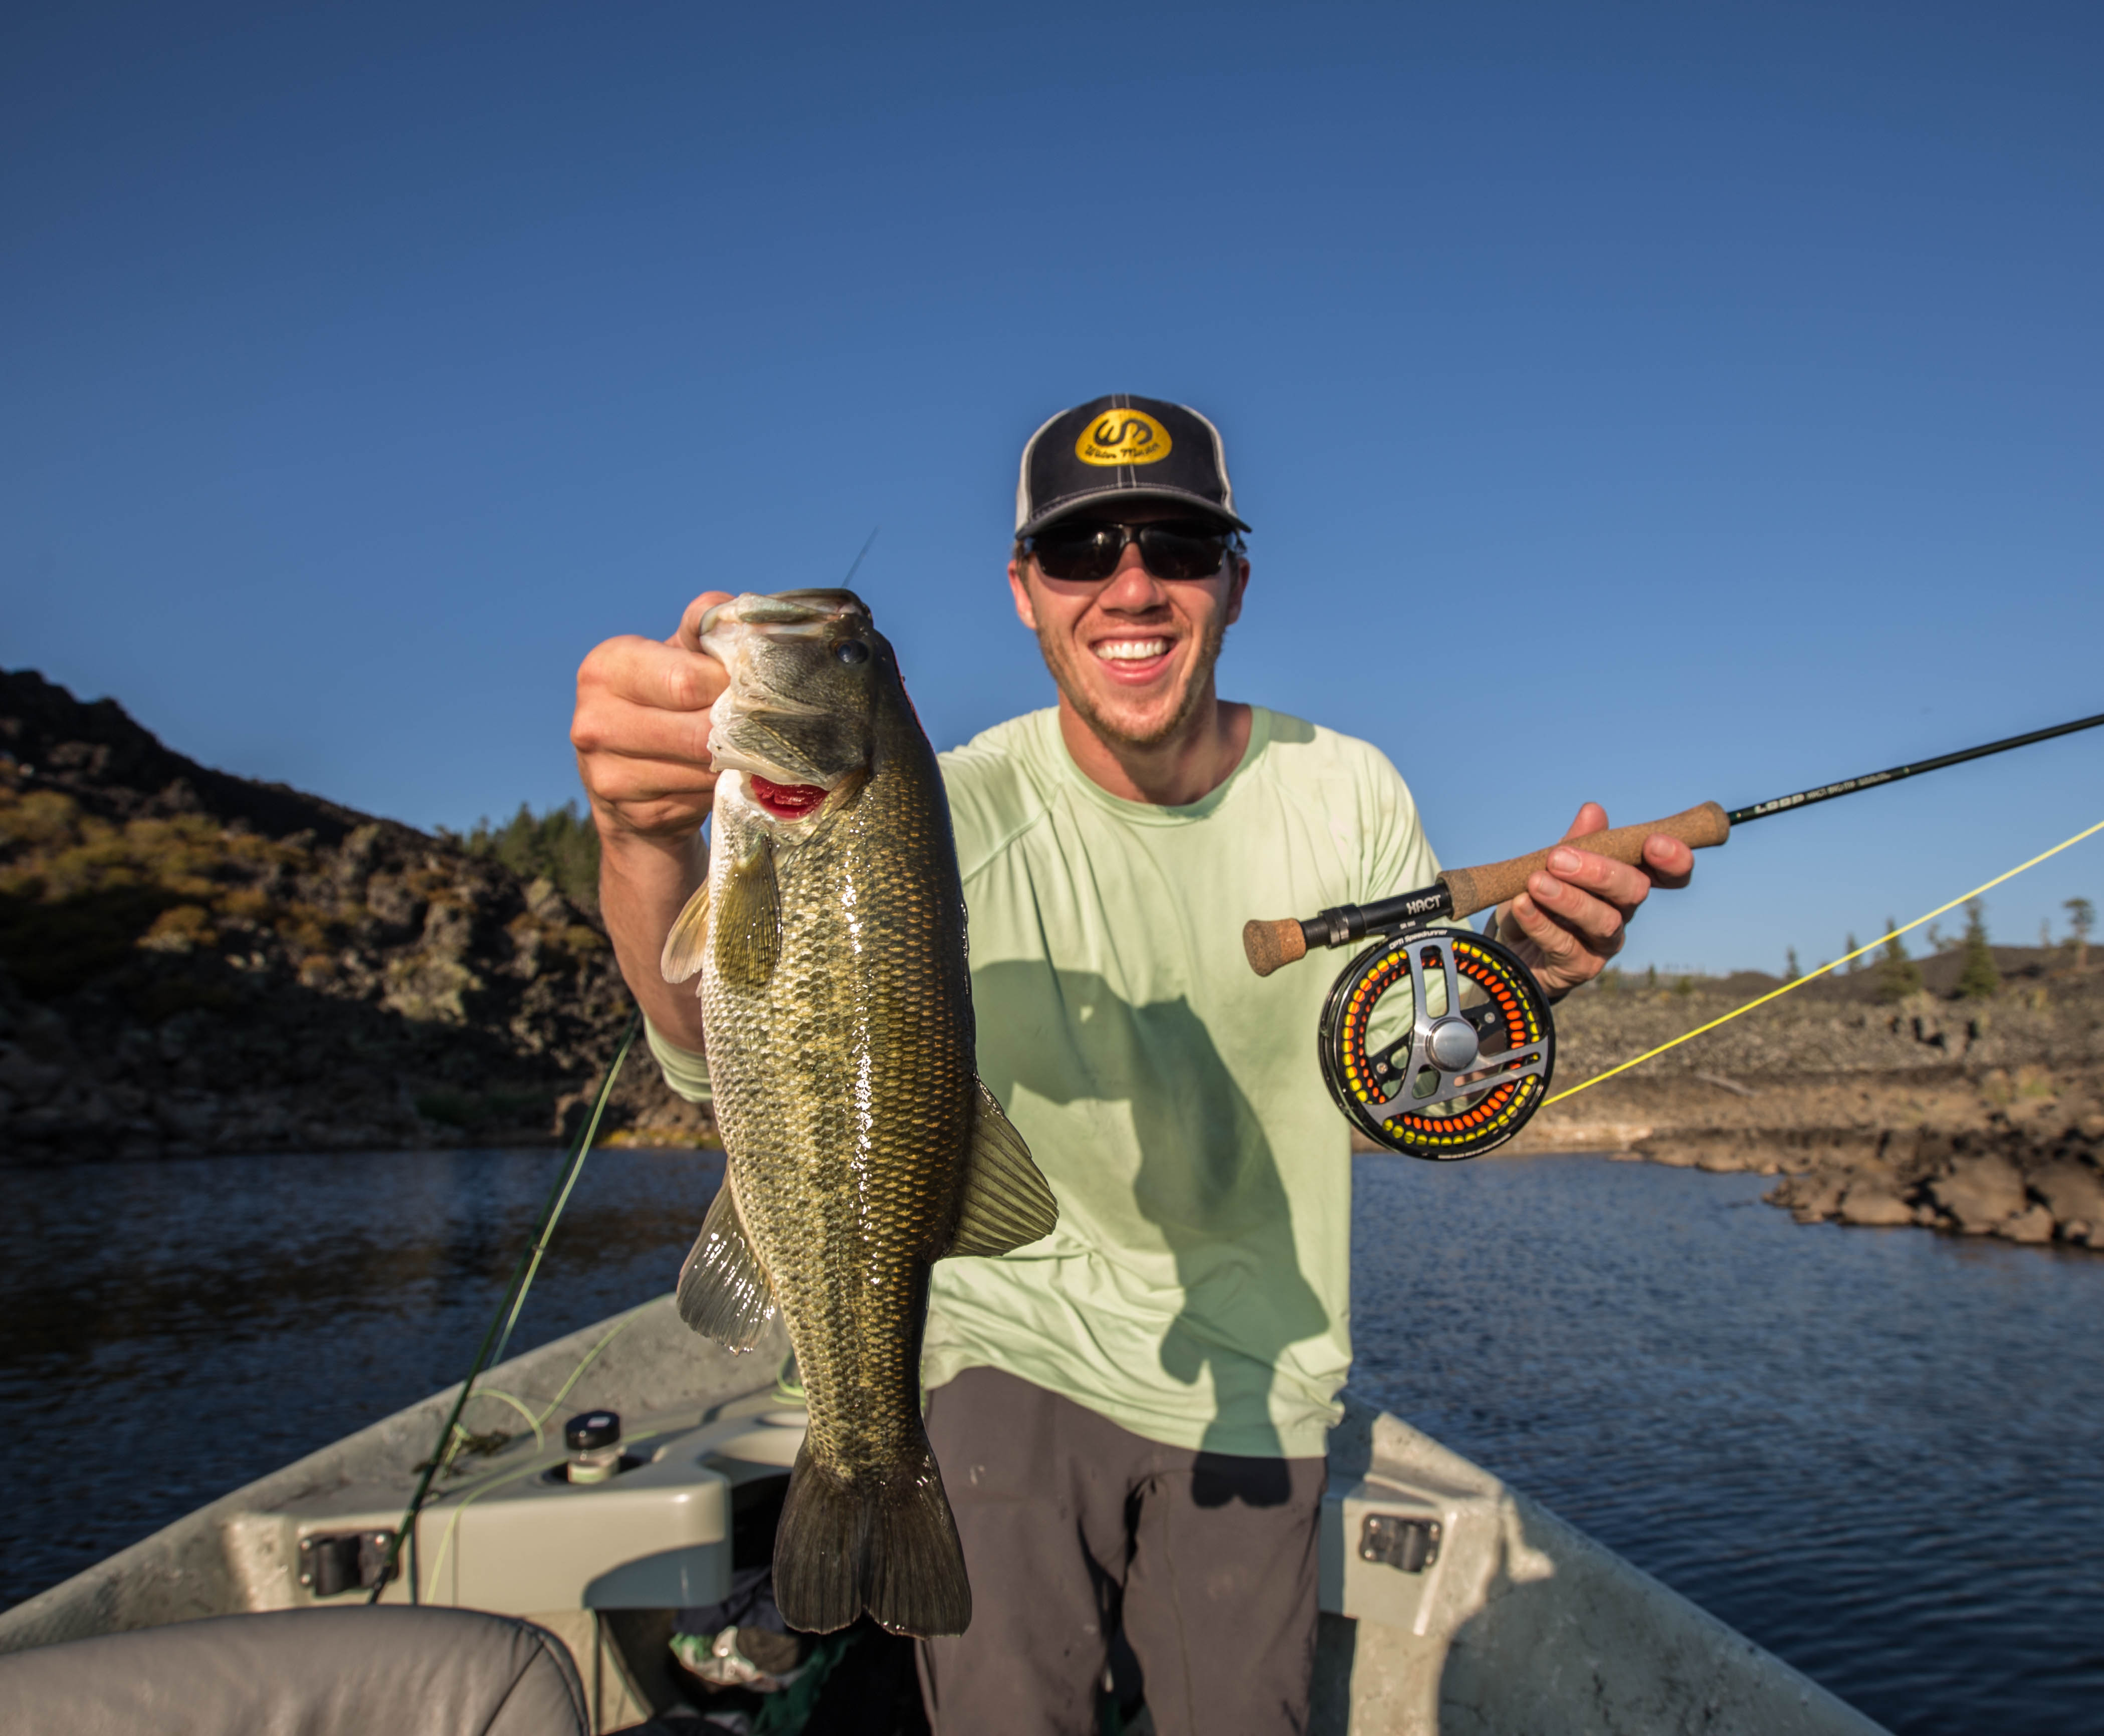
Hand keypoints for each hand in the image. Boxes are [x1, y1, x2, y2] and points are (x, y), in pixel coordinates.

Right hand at [572, 591, 734, 841]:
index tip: (757, 689)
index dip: (733, 686)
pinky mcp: (632, 813)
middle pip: (697, 730)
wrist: (628, 782)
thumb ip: (702, 633)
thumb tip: (731, 610)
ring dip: (738, 763)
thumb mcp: (675, 658)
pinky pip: (699, 799)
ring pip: (703, 770)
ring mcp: (607, 774)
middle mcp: (595, 720)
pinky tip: (725, 778)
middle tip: (769, 726)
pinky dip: (722, 789)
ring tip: (752, 750)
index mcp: (606, 668)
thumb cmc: (663, 703)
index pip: (688, 679)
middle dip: (741, 728)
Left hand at [1494, 803, 1693, 997]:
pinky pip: (1564, 945)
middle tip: (1558, 858)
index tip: (1654, 843)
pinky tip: (1521, 905)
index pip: (1669, 874)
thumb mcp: (1552, 865)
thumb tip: (1593, 810)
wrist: (1508, 946)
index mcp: (1624, 883)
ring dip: (1569, 899)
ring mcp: (1603, 944)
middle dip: (1601, 872)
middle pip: (1634, 892)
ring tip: (1535, 882)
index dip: (1674, 860)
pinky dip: (1540, 923)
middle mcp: (1622, 913)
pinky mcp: (1578, 968)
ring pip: (1603, 921)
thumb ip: (1575, 841)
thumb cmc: (1538, 898)